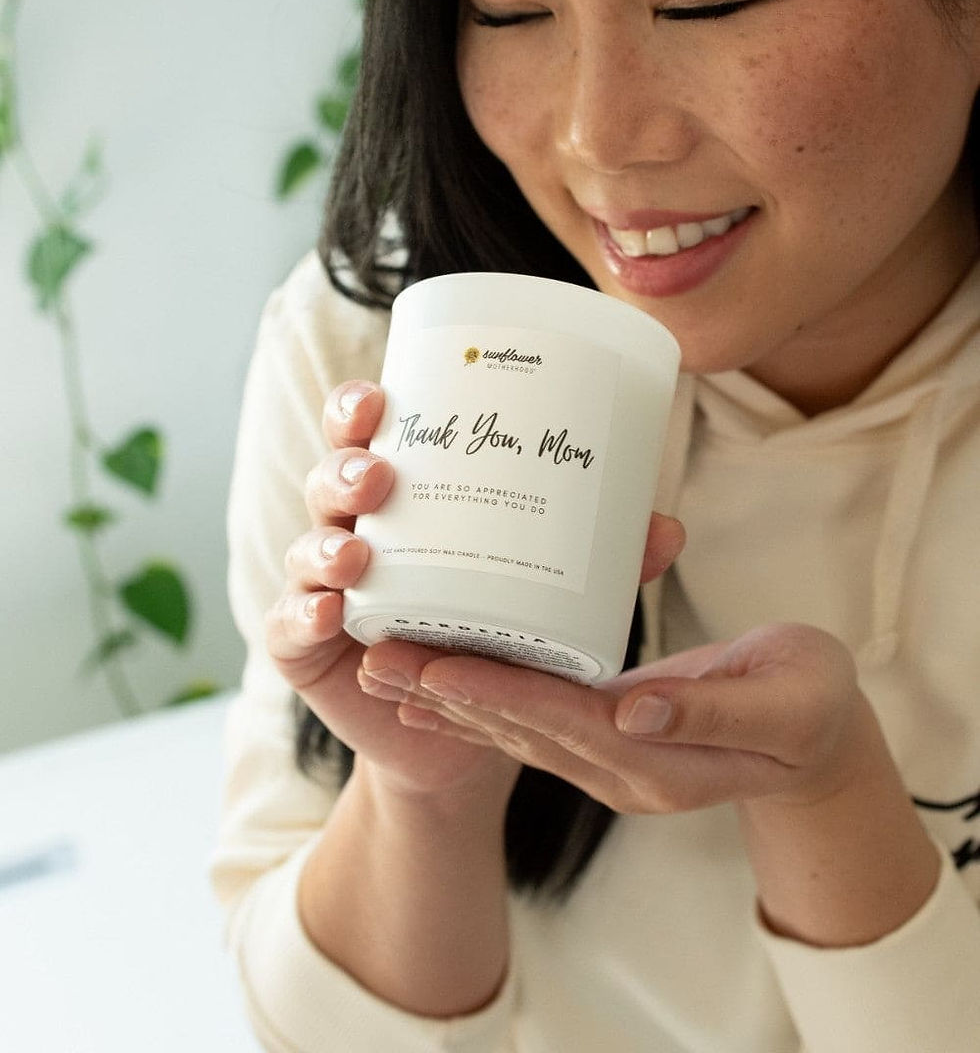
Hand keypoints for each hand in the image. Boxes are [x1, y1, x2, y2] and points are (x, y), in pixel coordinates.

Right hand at [265, 377, 687, 806]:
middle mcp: (354, 532)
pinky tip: (329, 612)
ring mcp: (321, 588)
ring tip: (357, 556)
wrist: (464, 735)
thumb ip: (598, 563)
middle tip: (379, 477)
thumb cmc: (496, 640)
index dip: (359, 409)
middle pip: (329, 479)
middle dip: (345, 470)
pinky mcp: (303, 647)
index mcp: (403, 500)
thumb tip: (667, 529)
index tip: (379, 398)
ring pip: (307, 546)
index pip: (367, 436)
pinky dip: (303, 614)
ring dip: (326, 545)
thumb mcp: (544, 594)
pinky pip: (289, 623)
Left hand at [360, 622, 867, 813]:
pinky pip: (529, 722)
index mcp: (659, 759)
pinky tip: (433, 689)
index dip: (497, 697)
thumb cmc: (811, 705)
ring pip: (512, 730)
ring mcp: (609, 760)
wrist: (819, 741)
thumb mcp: (783, 702)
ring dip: (445, 703)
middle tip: (374, 663)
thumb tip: (634, 712)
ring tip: (379, 670)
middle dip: (445, 697)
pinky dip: (478, 705)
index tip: (435, 671)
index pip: (562, 723)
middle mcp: (619, 768)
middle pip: (517, 730)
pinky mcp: (605, 738)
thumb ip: (709, 711)